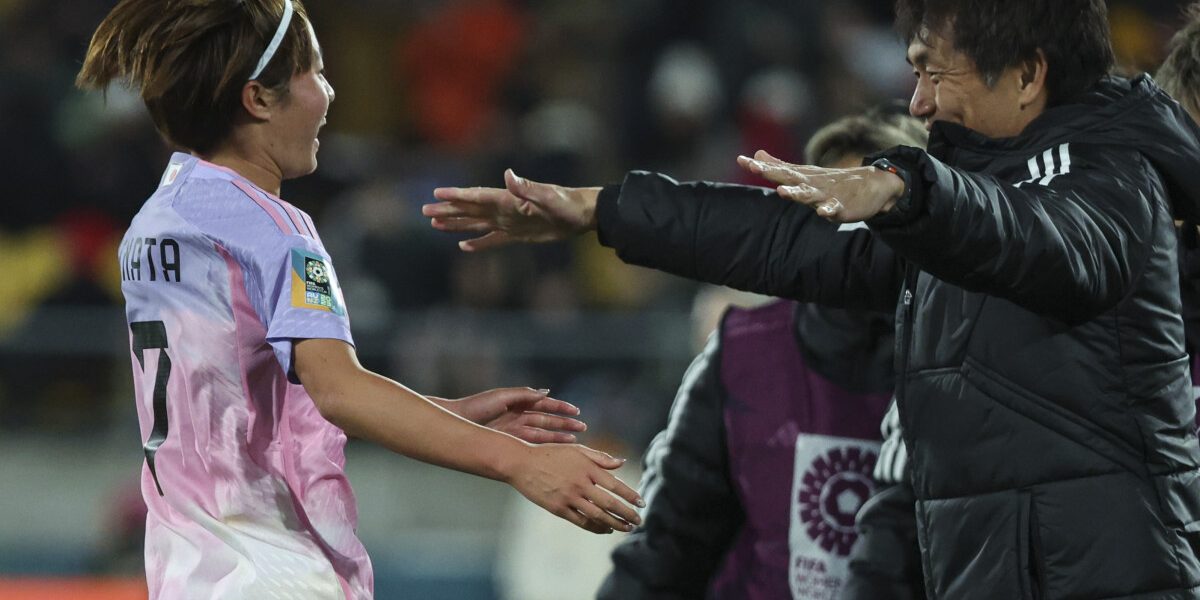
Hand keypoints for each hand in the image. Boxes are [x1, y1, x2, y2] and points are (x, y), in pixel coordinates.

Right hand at [424, 169, 600, 250]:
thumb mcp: (549, 196)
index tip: (437, 194)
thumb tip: (508, 175)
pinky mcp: (518, 234)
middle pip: (470, 209)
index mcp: (509, 199)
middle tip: (424, 211)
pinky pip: (493, 239)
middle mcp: (505, 209)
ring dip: (456, 224)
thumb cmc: (568, 203)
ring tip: (435, 225)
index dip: (457, 195)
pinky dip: (478, 243)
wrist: (582, 214)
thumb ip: (528, 188)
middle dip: (448, 210)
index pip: (477, 196)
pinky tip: (464, 246)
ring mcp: (510, 222)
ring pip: (476, 223)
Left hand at [436, 387, 586, 443]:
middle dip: (565, 423)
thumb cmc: (478, 406)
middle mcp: (520, 416)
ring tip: (575, 440)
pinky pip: (532, 444)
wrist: (459, 422)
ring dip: (559, 436)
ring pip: (543, 433)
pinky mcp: (511, 442)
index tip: (576, 411)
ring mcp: (516, 430)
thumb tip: (546, 392)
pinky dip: (546, 446)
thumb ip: (525, 394)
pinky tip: (558, 448)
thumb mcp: (502, 396)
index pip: (545, 404)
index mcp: (518, 402)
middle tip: (583, 427)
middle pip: (547, 420)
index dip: (561, 407)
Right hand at [505, 443, 643, 533]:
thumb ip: (600, 458)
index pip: (615, 484)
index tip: (641, 503)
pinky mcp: (558, 508)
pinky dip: (596, 527)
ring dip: (614, 523)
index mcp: (586, 468)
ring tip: (626, 528)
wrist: (521, 463)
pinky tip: (605, 529)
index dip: (630, 495)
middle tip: (638, 521)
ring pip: (597, 515)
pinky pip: (581, 521)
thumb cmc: (550, 454)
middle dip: (626, 514)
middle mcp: (580, 484)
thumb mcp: (576, 450)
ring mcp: (568, 497)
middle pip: (609, 503)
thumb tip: (622, 463)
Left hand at [737, 150, 904, 222]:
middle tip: (754, 167)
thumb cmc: (834, 180)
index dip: (761, 166)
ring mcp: (827, 194)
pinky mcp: (842, 207)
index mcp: (803, 177)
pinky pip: (834, 209)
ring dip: (796, 193)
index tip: (741, 160)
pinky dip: (829, 211)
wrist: (875, 183)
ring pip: (809, 194)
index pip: (778, 170)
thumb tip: (758, 154)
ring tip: (782, 193)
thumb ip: (780, 166)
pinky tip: (823, 214)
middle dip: (771, 173)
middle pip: (789, 178)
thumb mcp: (805, 173)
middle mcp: (812, 183)